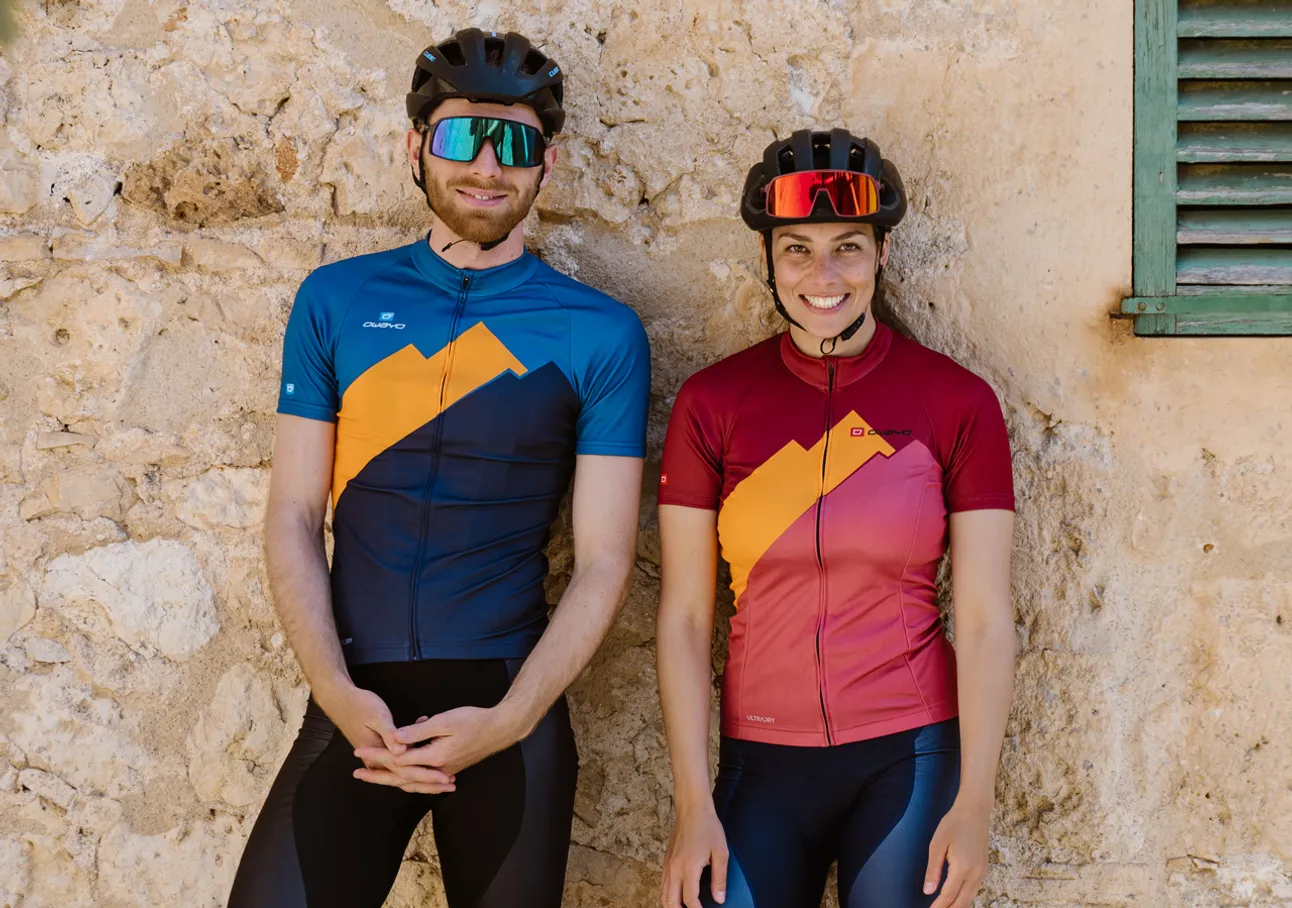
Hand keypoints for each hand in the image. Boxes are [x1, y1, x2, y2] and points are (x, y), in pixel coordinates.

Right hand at [318, 685, 455, 794]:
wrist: (340, 700)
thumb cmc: (360, 705)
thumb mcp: (377, 715)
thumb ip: (390, 734)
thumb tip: (402, 750)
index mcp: (375, 753)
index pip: (405, 770)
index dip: (427, 775)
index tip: (445, 778)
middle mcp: (376, 761)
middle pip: (406, 777)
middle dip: (430, 782)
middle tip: (452, 784)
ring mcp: (378, 758)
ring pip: (405, 773)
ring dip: (425, 776)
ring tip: (445, 780)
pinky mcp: (381, 751)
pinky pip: (401, 764)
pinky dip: (416, 764)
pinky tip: (430, 758)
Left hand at [359, 705, 525, 778]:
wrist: (499, 729)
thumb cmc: (474, 720)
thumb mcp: (445, 720)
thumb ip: (418, 731)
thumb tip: (395, 737)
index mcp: (435, 757)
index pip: (398, 759)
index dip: (377, 755)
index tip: (358, 752)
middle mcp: (438, 770)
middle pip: (400, 777)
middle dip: (377, 774)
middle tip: (356, 772)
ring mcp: (444, 772)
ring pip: (411, 782)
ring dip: (390, 779)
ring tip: (372, 776)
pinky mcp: (448, 770)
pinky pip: (422, 780)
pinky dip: (407, 778)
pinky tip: (399, 775)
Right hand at [661, 803, 728, 906]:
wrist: (692, 808)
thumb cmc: (708, 827)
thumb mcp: (720, 852)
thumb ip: (719, 878)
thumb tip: (719, 899)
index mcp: (689, 867)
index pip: (689, 899)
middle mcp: (674, 868)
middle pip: (670, 901)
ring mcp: (668, 864)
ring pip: (663, 894)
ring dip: (671, 906)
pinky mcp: (666, 860)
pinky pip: (663, 884)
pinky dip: (667, 895)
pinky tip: (676, 897)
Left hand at [924, 799, 990, 907]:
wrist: (975, 811)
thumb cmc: (953, 824)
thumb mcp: (937, 844)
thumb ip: (933, 869)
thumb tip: (928, 891)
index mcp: (962, 868)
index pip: (949, 895)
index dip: (939, 906)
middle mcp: (975, 874)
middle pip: (962, 902)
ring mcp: (982, 872)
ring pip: (970, 898)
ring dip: (958, 905)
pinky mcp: (984, 869)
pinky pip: (975, 890)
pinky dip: (965, 898)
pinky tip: (957, 899)